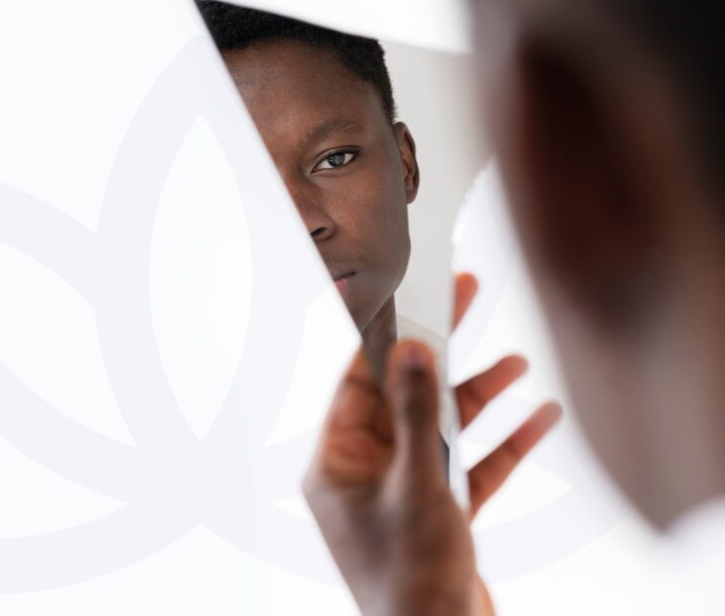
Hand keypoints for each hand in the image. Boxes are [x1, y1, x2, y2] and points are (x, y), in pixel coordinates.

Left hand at [302, 273, 561, 614]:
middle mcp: (365, 473)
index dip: (388, 337)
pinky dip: (501, 444)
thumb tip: (412, 348)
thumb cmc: (411, 578)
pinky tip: (538, 416)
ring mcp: (402, 492)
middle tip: (467, 298)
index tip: (413, 297)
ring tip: (517, 363)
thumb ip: (416, 414)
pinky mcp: (439, 514)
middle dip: (442, 353)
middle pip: (405, 395)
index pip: (358, 382)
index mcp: (337, 463)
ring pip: (441, 428)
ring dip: (479, 397)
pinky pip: (469, 466)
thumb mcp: (416, 485)